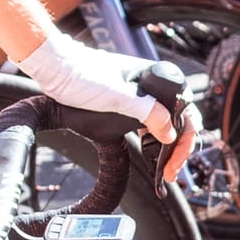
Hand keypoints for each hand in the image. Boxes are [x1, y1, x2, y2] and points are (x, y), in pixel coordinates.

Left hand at [15, 36, 201, 184]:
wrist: (54, 67)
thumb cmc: (83, 76)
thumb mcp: (118, 97)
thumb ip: (148, 112)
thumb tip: (171, 133)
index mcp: (155, 78)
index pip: (185, 111)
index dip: (184, 139)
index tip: (174, 163)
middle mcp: (152, 85)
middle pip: (178, 118)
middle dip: (179, 147)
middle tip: (171, 172)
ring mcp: (139, 94)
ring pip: (164, 122)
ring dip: (167, 145)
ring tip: (164, 168)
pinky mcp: (126, 102)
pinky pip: (148, 122)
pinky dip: (153, 139)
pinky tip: (150, 152)